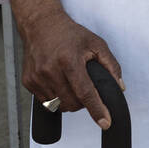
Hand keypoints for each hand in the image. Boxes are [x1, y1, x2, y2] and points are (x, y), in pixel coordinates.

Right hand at [19, 8, 123, 129]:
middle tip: (84, 87)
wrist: (41, 24)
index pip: (85, 92)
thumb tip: (119, 87)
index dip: (97, 109)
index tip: (105, 123)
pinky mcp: (28, 81)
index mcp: (69, 60)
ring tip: (70, 82)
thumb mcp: (96, 44)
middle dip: (83, 103)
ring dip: (68, 101)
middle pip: (72, 103)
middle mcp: (50, 70)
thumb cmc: (69, 34)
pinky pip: (46, 102)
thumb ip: (111, 66)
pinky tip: (57, 81)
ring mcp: (37, 77)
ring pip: (58, 106)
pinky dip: (55, 98)